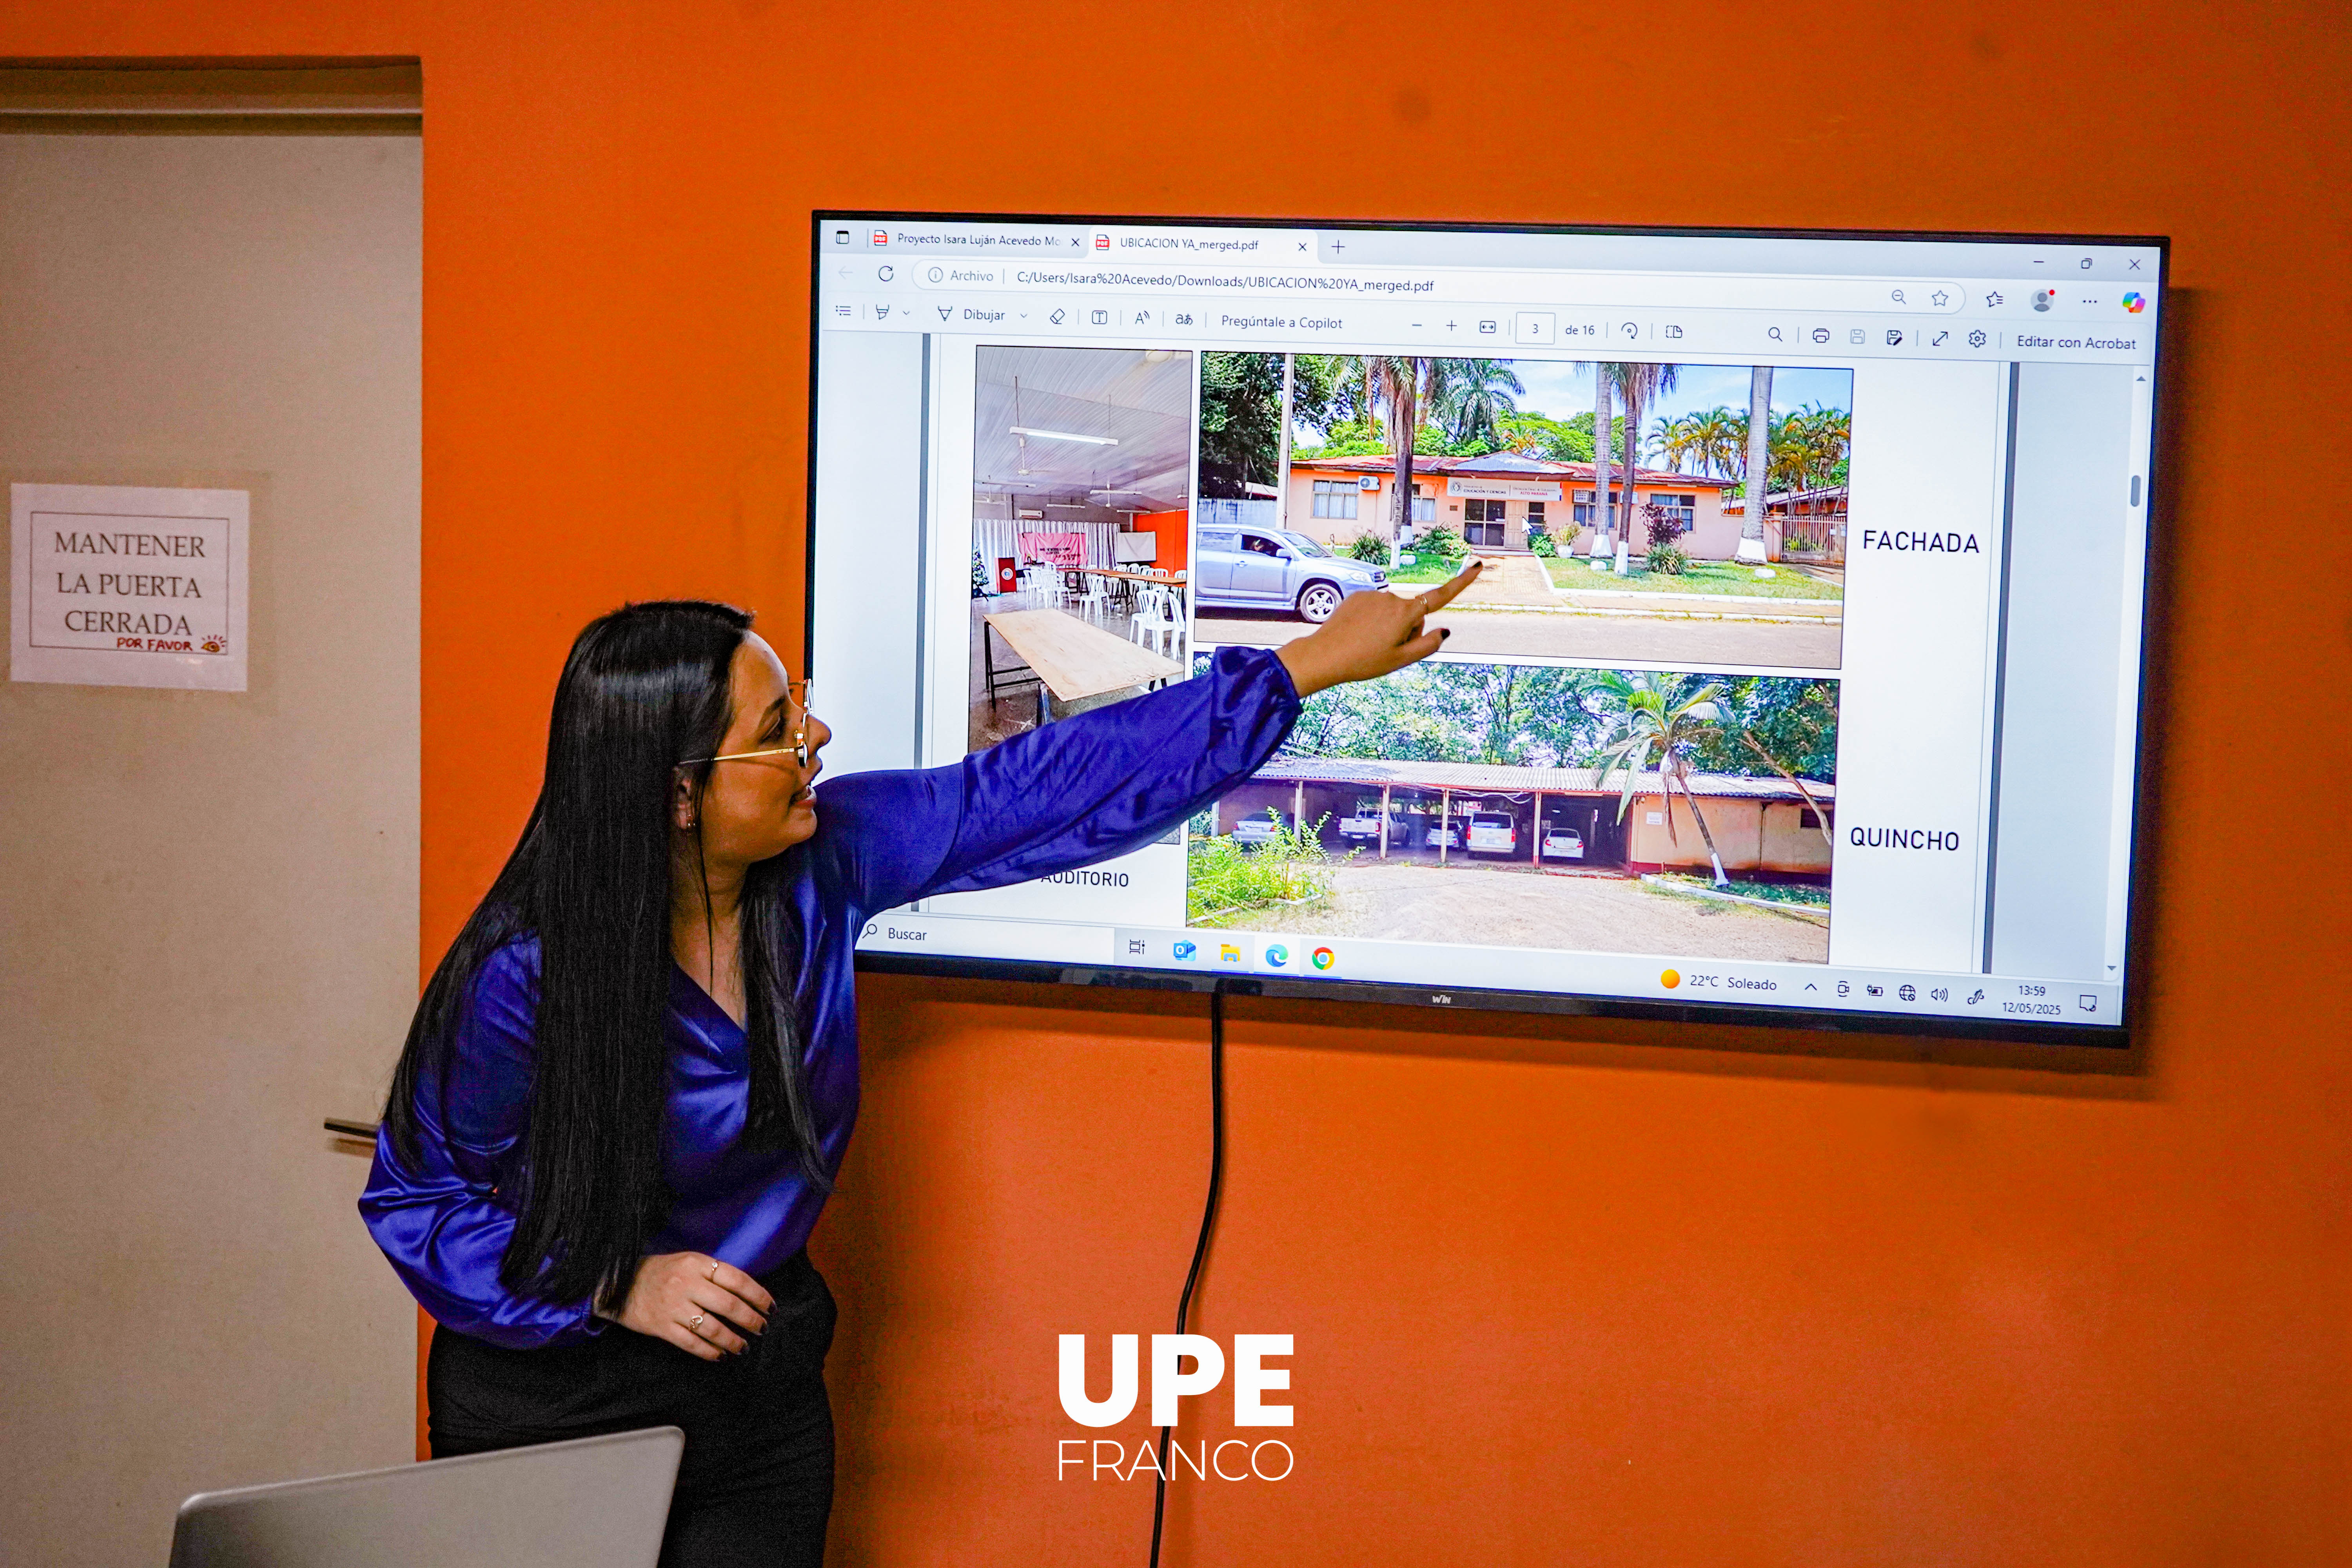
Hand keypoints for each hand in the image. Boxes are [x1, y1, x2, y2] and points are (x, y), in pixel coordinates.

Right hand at [599, 1252, 772, 1360]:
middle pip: (729, 1305)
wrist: (618, 1283)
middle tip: (761, 1328)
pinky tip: (720, 1355)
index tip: (769, 1307)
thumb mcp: (689, 1261)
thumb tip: (748, 1294)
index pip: (737, 1279)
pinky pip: (691, 1343)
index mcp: (697, 1264)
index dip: (758, 1295)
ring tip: (743, 1347)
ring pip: (712, 1328)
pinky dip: (710, 1352)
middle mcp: (686, 1283)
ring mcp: (673, 1306)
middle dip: (751, 1320)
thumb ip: (715, 1274)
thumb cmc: (662, 1272)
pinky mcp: (661, 1327)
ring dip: (733, 1340)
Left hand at [1275, 560, 1482, 696]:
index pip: (1440, 596)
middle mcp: (1392, 598)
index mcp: (1406, 614)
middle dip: (1407, 630)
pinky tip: (1358, 634)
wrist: (1324, 655)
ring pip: (1393, 613)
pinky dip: (1372, 620)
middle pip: (1413, 615)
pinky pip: (1375, 609)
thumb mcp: (1401, 660)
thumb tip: (1444, 630)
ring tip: (1368, 644)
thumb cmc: (1363, 662)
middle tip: (1386, 650)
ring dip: (1388, 627)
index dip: (1462, 582)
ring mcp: (1373, 595)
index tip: (1478, 565)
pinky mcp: (1358, 596)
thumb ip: (1428, 646)